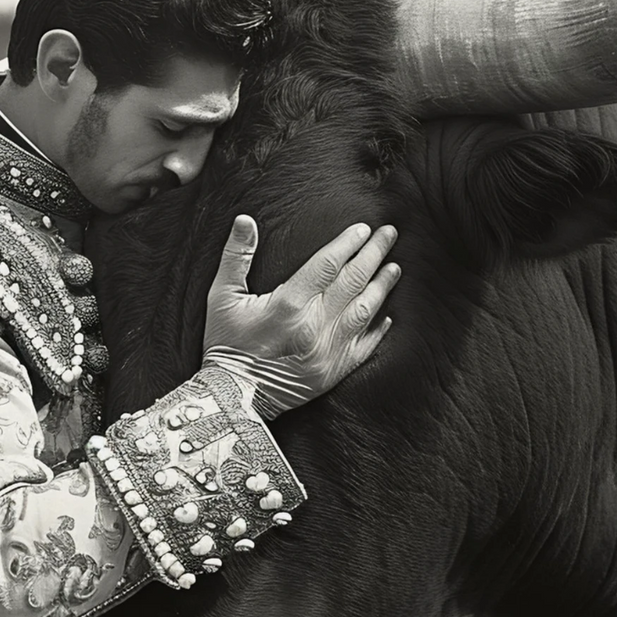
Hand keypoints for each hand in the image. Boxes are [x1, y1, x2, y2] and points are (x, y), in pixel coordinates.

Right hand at [201, 215, 400, 418]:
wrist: (233, 396)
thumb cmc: (225, 344)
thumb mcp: (221, 297)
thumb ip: (235, 256)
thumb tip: (244, 220)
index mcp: (289, 304)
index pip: (327, 264)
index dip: (347, 243)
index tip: (363, 228)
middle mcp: (314, 326)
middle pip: (352, 281)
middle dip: (373, 254)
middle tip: (390, 234)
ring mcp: (328, 351)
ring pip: (364, 311)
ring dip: (382, 287)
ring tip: (394, 267)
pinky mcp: (333, 371)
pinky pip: (364, 347)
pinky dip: (378, 330)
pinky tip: (387, 315)